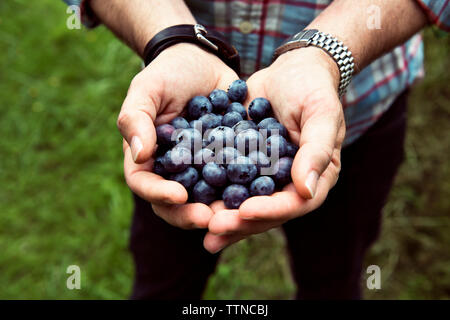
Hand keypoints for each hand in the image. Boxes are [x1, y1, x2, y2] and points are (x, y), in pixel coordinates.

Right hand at [119, 43, 238, 228]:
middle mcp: (174, 170)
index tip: (179, 195)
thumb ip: (136, 120)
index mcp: (148, 158)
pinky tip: (262, 189)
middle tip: (212, 218)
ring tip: (238, 214)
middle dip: (192, 214)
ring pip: (208, 198)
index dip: (159, 195)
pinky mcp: (228, 161)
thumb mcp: (146, 90)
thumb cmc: (167, 73)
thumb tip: (140, 156)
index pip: (145, 185)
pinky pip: (236, 178)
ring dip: (221, 209)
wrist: (202, 61)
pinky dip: (247, 187)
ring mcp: (202, 169)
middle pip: (177, 203)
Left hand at [204, 47, 345, 252]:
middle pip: (265, 210)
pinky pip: (227, 179)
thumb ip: (316, 151)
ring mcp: (264, 174)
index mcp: (314, 176)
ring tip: (198, 225)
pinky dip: (209, 188)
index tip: (246, 212)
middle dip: (239, 221)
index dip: (271, 211)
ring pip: (243, 200)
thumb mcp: (321, 114)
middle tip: (213, 228)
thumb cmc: (313, 88)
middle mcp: (288, 182)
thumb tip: (307, 191)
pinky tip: (187, 196)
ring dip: (222, 214)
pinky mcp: (243, 161)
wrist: (291, 69)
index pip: (294, 203)